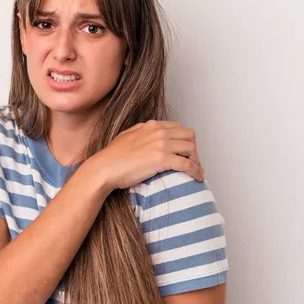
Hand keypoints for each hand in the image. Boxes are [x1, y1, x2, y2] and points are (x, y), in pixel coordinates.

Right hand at [89, 120, 205, 190]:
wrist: (105, 168)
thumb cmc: (112, 156)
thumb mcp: (127, 135)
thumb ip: (141, 131)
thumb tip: (148, 131)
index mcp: (151, 125)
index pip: (178, 127)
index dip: (183, 140)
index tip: (184, 151)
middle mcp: (159, 132)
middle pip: (189, 135)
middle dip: (193, 148)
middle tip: (191, 161)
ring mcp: (161, 145)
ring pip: (191, 148)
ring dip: (196, 160)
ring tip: (196, 171)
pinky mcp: (162, 159)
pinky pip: (187, 164)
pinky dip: (196, 171)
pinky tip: (198, 177)